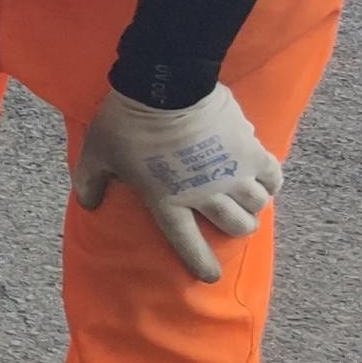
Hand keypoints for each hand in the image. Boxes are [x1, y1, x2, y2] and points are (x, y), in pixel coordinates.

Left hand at [74, 85, 280, 282]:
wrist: (165, 86)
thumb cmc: (125, 123)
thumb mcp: (96, 154)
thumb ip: (90, 182)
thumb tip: (87, 204)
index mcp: (166, 200)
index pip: (186, 242)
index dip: (200, 262)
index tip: (211, 276)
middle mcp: (204, 194)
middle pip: (234, 225)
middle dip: (236, 228)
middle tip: (233, 220)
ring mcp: (231, 174)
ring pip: (256, 204)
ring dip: (254, 206)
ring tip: (250, 201)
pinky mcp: (250, 150)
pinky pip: (273, 176)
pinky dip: (272, 182)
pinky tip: (267, 181)